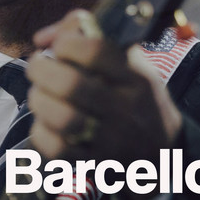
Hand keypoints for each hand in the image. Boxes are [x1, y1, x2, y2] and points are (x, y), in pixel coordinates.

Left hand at [26, 9, 182, 199]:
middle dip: (41, 69)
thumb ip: (89, 36)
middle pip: (71, 84)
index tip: (60, 45)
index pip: (96, 51)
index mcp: (135, 78)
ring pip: (62, 118)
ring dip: (39, 100)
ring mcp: (111, 139)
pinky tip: (44, 121)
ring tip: (39, 93)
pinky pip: (57, 149)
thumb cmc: (136, 97)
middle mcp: (125, 108)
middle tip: (37, 65)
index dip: (68, 42)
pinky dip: (41, 132)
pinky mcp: (95, 163)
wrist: (162, 151)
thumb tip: (42, 38)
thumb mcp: (130, 62)